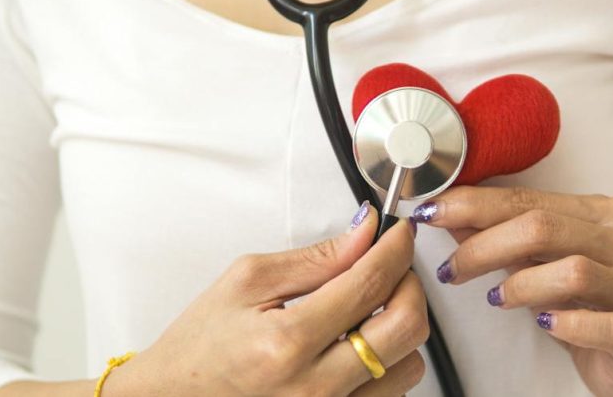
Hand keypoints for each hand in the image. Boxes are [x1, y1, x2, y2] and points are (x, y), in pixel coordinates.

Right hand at [104, 203, 427, 396]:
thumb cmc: (202, 345)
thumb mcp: (247, 282)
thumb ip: (314, 258)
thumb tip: (364, 233)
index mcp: (287, 342)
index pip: (369, 284)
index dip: (395, 249)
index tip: (400, 233)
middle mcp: (315, 387)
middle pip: (406, 327)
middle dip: (409, 285)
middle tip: (391, 267)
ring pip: (410, 364)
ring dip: (400, 328)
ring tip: (369, 311)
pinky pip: (392, 393)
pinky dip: (387, 362)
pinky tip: (358, 345)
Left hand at [415, 187, 612, 396]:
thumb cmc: (593, 302)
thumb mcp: (547, 263)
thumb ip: (507, 238)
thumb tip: (450, 215)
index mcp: (606, 213)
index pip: (530, 200)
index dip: (475, 205)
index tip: (432, 212)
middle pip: (546, 228)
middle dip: (485, 245)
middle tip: (452, 268)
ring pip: (574, 272)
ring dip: (522, 284)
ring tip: (497, 298)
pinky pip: (606, 325)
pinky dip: (568, 324)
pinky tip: (546, 324)